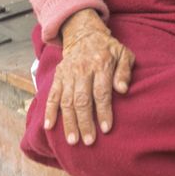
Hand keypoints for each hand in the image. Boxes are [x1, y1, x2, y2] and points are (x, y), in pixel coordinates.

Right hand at [44, 8, 134, 145]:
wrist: (84, 34)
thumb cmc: (108, 49)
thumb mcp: (123, 54)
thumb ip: (125, 71)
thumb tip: (122, 89)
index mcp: (101, 64)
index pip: (101, 92)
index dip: (103, 111)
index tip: (106, 129)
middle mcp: (82, 69)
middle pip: (82, 99)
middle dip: (85, 122)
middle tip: (89, 141)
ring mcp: (68, 73)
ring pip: (66, 101)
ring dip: (69, 122)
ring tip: (73, 140)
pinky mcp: (58, 76)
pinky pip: (52, 95)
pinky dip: (49, 111)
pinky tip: (50, 127)